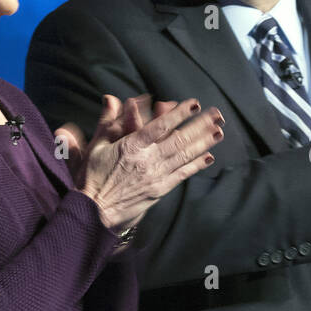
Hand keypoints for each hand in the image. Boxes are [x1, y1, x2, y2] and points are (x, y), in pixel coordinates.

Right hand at [75, 94, 224, 230]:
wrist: (93, 212)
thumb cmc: (91, 178)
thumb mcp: (95, 146)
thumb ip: (107, 122)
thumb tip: (111, 98)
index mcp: (132, 146)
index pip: (160, 126)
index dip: (179, 114)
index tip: (194, 104)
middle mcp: (148, 160)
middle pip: (180, 139)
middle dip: (200, 125)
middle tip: (217, 114)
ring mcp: (156, 176)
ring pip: (185, 155)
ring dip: (204, 142)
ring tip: (219, 132)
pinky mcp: (159, 190)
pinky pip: (182, 175)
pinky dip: (196, 165)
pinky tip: (209, 157)